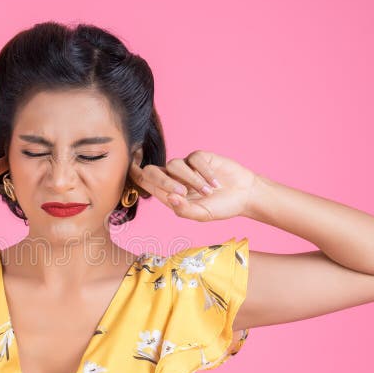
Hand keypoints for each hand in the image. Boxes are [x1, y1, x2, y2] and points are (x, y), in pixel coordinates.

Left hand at [127, 150, 256, 220]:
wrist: (244, 195)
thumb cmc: (221, 207)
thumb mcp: (202, 215)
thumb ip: (184, 209)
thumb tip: (169, 197)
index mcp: (168, 194)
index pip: (144, 182)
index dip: (134, 174)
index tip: (130, 167)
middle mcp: (174, 179)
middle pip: (153, 171)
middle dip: (163, 180)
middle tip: (182, 192)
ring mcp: (186, 167)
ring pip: (175, 165)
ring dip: (192, 180)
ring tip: (209, 192)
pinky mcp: (199, 157)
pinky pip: (194, 159)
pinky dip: (204, 172)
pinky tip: (216, 183)